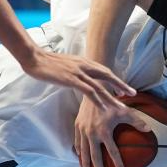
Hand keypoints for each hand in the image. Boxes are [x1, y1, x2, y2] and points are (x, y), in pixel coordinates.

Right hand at [20, 47, 134, 108]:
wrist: (34, 58)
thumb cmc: (46, 63)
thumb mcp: (65, 65)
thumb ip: (75, 70)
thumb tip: (79, 78)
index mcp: (83, 62)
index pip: (104, 71)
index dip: (115, 79)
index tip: (123, 88)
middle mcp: (84, 65)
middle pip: (107, 76)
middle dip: (121, 85)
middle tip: (132, 94)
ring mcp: (78, 72)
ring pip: (100, 86)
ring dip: (112, 96)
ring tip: (121, 106)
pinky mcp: (71, 80)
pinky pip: (88, 91)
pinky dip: (97, 100)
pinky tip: (103, 108)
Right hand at [74, 94, 150, 166]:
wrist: (93, 90)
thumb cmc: (111, 102)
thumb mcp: (125, 111)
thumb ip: (137, 121)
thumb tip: (150, 130)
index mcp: (104, 132)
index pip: (112, 152)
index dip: (117, 163)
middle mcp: (92, 134)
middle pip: (95, 157)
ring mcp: (83, 132)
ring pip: (83, 152)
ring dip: (86, 164)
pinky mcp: (77, 127)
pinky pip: (77, 143)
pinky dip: (78, 152)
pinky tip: (80, 159)